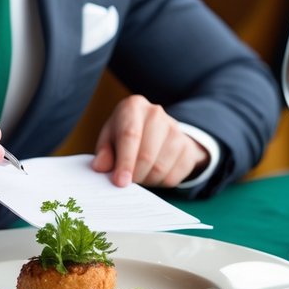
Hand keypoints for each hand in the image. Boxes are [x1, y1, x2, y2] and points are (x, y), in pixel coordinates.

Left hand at [90, 95, 208, 187]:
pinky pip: (173, 177)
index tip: (121, 182)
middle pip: (146, 155)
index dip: (125, 161)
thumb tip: (101, 167)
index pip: (130, 135)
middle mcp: (156, 113)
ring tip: (139, 174)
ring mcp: (175, 129)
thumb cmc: (125, 134)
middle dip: (135, 175)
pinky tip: (153, 173)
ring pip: (160, 168)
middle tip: (127, 181)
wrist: (155, 130)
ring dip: (147, 180)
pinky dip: (160, 182)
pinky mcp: (187, 147)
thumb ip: (103, 153)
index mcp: (133, 106)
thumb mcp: (109, 138)